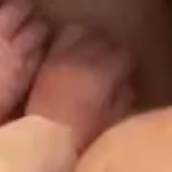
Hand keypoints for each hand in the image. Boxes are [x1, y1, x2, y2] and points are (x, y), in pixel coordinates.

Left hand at [26, 26, 135, 151]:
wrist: (44, 140)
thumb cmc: (81, 137)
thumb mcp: (110, 120)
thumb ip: (122, 98)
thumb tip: (126, 84)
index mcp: (103, 74)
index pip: (124, 55)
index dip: (128, 63)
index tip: (128, 71)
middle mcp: (83, 60)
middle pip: (103, 39)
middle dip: (110, 48)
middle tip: (111, 61)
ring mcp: (60, 58)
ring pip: (79, 31)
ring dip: (87, 39)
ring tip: (89, 53)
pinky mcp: (44, 63)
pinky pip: (58, 41)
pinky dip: (67, 44)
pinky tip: (69, 57)